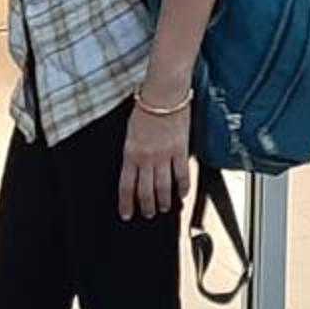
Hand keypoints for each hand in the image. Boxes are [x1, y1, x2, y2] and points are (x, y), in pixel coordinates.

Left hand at [119, 98, 191, 219]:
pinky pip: (182, 174)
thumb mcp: (131, 132)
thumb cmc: (146, 107)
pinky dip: (182, 187)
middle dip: (146, 206)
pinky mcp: (180, 150)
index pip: (126, 186)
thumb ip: (132, 151)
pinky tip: (182, 193)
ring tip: (164, 208)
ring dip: (163, 201)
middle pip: (145, 191)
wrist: (163, 94)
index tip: (127, 214)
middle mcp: (146, 158)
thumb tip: (134, 166)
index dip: (126, 203)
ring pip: (163, 187)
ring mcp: (164, 156)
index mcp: (130, 154)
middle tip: (148, 213)